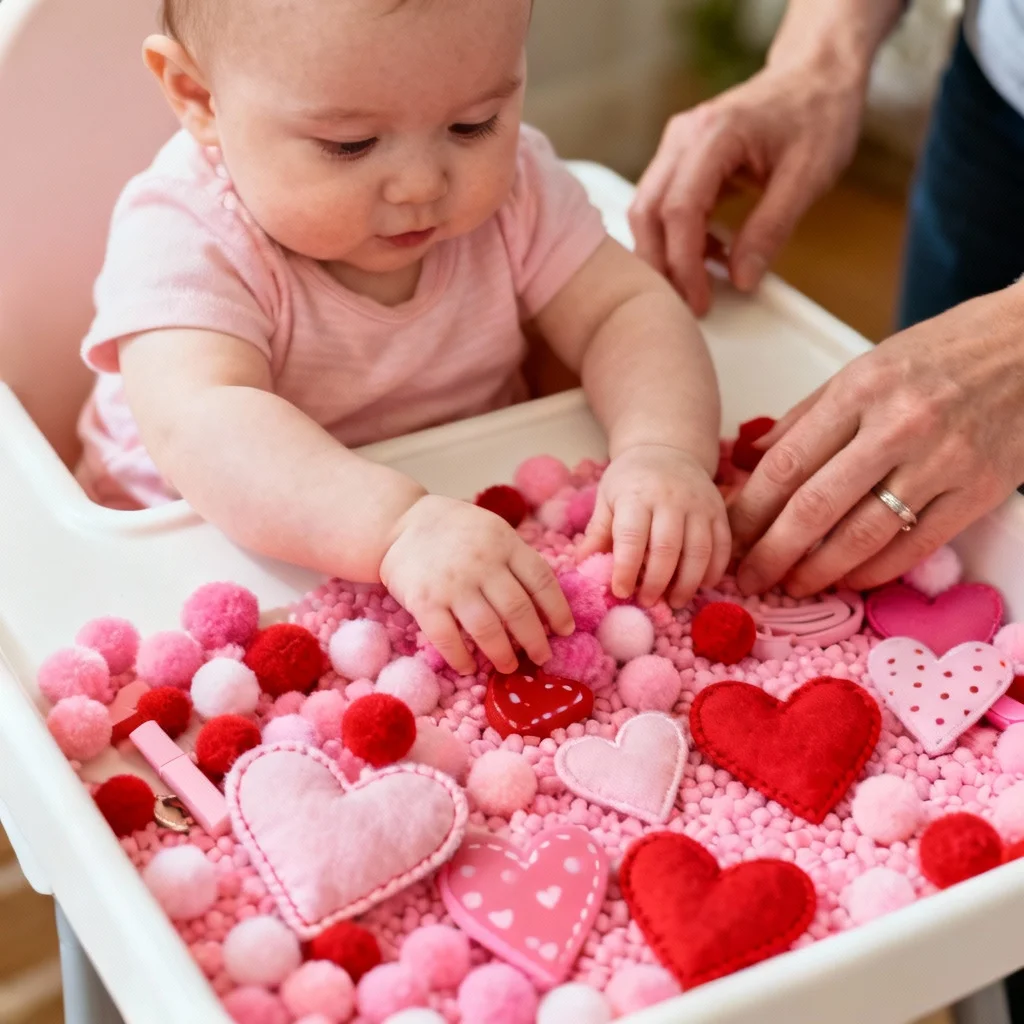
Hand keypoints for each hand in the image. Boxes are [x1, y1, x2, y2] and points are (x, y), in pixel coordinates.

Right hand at [380, 495, 573, 674]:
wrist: (398, 523)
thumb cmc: (453, 529)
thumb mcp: (492, 530)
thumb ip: (515, 559)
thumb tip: (545, 601)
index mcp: (504, 543)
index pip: (541, 580)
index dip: (557, 609)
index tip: (566, 630)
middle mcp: (482, 564)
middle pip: (518, 609)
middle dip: (535, 640)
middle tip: (542, 657)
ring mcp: (453, 584)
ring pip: (487, 629)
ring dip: (502, 654)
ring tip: (509, 667)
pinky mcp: (425, 601)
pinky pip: (447, 638)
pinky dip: (461, 658)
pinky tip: (469, 667)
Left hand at [578, 444, 729, 607]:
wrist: (666, 448)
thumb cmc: (630, 480)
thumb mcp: (607, 497)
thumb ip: (597, 531)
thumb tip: (581, 565)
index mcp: (637, 495)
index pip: (631, 537)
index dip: (626, 569)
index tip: (620, 592)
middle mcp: (671, 498)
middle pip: (668, 548)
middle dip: (657, 582)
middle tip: (647, 602)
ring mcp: (699, 505)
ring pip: (699, 551)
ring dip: (688, 583)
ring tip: (675, 602)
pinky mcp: (719, 511)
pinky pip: (722, 546)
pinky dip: (714, 571)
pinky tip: (701, 586)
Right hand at [629, 59, 864, 315]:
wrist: (817, 75)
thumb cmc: (818, 115)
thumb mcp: (809, 176)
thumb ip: (772, 228)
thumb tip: (742, 279)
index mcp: (714, 133)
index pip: (679, 210)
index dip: (684, 264)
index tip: (700, 301)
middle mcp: (683, 136)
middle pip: (647, 212)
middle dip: (661, 265)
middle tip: (688, 304)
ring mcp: (677, 145)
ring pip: (647, 211)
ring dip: (665, 253)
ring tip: (700, 284)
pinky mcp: (680, 158)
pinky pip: (664, 205)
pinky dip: (677, 237)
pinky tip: (709, 255)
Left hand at [729, 285, 1023, 596]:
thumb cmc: (941, 355)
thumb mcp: (864, 369)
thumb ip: (806, 417)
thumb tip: (750, 460)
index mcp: (860, 390)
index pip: (786, 464)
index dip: (750, 510)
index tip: (729, 536)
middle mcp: (897, 425)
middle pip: (815, 506)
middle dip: (771, 552)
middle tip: (748, 578)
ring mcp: (941, 460)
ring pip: (863, 534)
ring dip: (819, 570)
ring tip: (792, 584)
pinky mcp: (978, 490)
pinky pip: (914, 545)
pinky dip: (875, 570)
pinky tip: (849, 578)